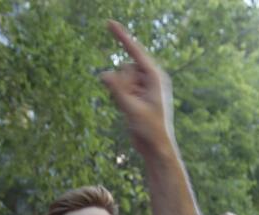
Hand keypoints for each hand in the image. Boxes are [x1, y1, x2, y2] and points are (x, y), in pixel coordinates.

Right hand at [100, 21, 173, 153]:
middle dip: (121, 84)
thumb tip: (103, 74)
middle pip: (124, 68)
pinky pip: (119, 87)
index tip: (108, 22)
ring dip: (120, 92)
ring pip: (120, 78)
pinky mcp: (136, 94)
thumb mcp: (132, 109)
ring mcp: (143, 86)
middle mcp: (150, 78)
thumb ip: (117, 90)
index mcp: (156, 77)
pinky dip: (119, 97)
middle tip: (132, 104)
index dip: (122, 36)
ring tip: (132, 110)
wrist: (156, 147)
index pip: (136, 51)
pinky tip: (129, 111)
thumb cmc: (150, 129)